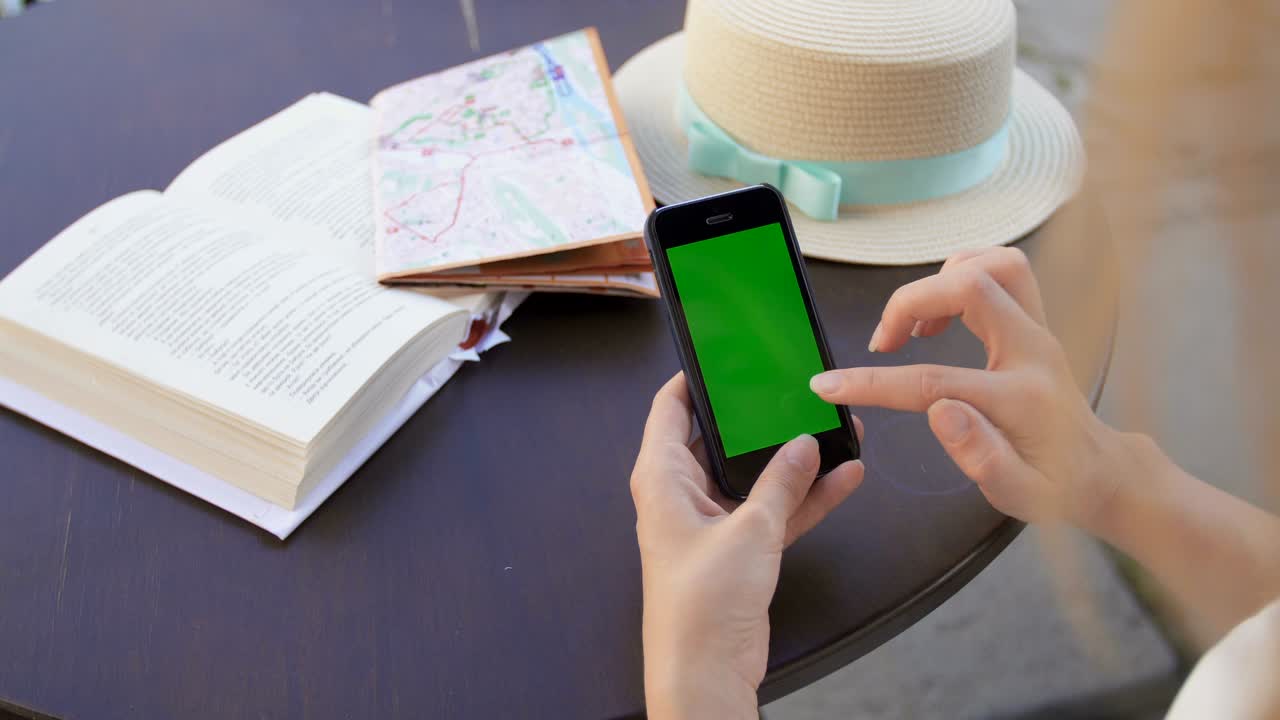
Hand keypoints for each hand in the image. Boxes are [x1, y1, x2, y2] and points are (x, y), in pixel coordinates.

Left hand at [631, 374, 863, 719]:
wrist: (705, 673)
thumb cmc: (700, 604)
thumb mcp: (750, 531)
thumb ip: (782, 483)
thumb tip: (804, 444)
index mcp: (662, 478)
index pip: (670, 410)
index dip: (694, 380)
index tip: (725, 355)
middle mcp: (682, 494)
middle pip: (719, 440)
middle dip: (757, 418)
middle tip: (791, 388)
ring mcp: (711, 522)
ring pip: (754, 476)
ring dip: (792, 460)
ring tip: (835, 430)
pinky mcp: (738, 549)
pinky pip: (773, 511)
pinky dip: (804, 498)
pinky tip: (843, 478)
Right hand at [809, 247, 1125, 528]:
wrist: (1099, 470)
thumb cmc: (1053, 488)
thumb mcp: (1017, 494)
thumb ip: (980, 456)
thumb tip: (939, 412)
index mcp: (1021, 399)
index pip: (934, 380)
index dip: (873, 382)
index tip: (828, 385)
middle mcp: (1034, 350)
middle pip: (971, 286)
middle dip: (910, 302)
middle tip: (883, 343)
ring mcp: (1039, 329)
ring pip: (995, 264)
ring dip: (941, 280)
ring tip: (917, 325)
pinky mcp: (1036, 322)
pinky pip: (1003, 270)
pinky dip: (962, 276)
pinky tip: (941, 314)